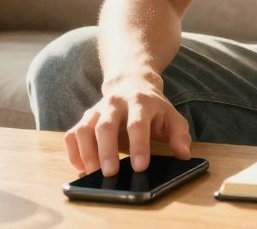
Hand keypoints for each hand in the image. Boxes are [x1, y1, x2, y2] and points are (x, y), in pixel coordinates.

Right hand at [64, 73, 191, 176]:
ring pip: (84, 129)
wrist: (132, 83)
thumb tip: (184, 154)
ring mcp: (97, 110)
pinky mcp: (85, 119)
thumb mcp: (172, 116)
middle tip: (110, 173)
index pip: (137, 124)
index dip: (138, 145)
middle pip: (106, 125)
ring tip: (93, 173)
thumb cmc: (153, 107)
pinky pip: (72, 134)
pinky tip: (81, 167)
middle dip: (107, 150)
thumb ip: (179, 134)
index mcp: (140, 103)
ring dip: (86, 152)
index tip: (140, 167)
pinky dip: (73, 152)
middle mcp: (115, 104)